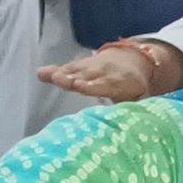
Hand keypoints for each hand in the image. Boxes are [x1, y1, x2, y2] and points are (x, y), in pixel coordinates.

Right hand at [38, 44, 161, 101]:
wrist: (131, 57)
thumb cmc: (134, 85)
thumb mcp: (141, 96)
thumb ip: (137, 108)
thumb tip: (136, 125)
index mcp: (120, 81)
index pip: (104, 84)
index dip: (92, 86)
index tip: (79, 87)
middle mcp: (103, 72)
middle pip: (85, 76)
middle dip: (72, 78)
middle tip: (59, 79)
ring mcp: (91, 67)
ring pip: (75, 71)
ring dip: (61, 74)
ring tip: (48, 76)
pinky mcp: (81, 65)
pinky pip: (67, 68)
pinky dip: (54, 71)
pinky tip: (42, 74)